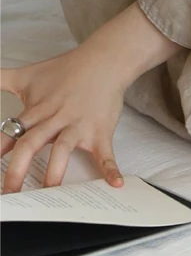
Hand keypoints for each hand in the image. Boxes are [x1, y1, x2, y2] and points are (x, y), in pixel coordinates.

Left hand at [0, 4, 182, 192]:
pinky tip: (115, 183)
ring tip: (48, 193)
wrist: (101, 62)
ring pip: (62, 149)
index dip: (0, 148)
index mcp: (36, 110)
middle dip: (18, 168)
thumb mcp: (25, 75)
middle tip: (10, 191)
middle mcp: (54, 119)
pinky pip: (105, 153)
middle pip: (31, 143)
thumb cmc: (65, 71)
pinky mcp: (99, 132)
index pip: (12, 131)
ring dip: (55, 172)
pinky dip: (111, 168)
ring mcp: (77, 127)